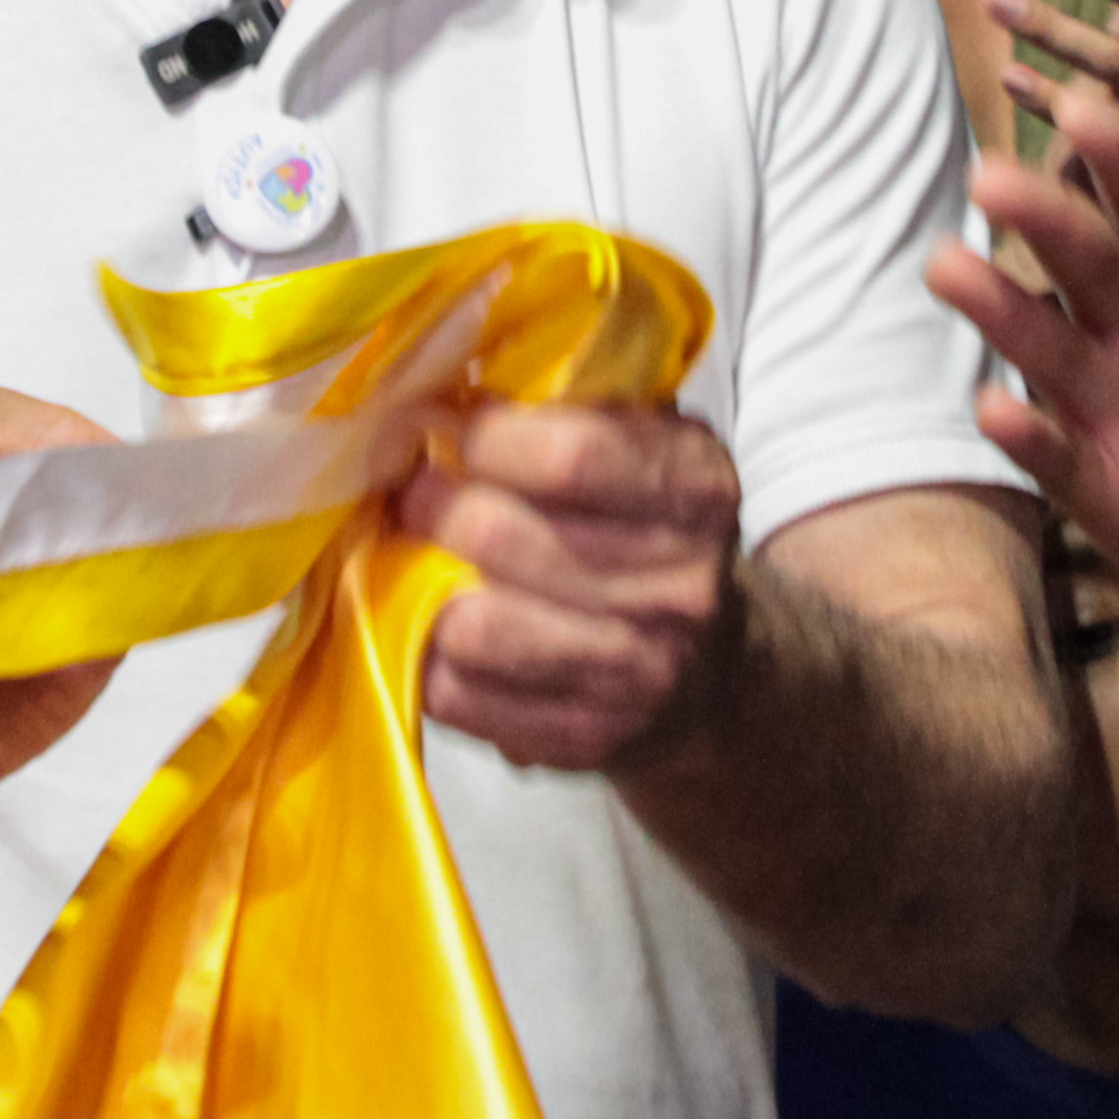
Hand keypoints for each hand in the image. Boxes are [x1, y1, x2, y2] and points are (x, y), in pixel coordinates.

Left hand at [396, 400, 745, 769]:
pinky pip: (461, 697)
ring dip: (414, 584)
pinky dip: (420, 656)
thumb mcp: (642, 442)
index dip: (481, 436)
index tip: (435, 422)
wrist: (711, 665)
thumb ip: (568, 406)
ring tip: (407, 553)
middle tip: (409, 491)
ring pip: (476, 627)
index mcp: (697, 490)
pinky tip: (422, 622)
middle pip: (504, 538)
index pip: (572, 455)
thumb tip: (440, 380)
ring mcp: (639, 671)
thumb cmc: (644, 525)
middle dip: (432, 505)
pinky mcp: (589, 738)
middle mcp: (681, 585)